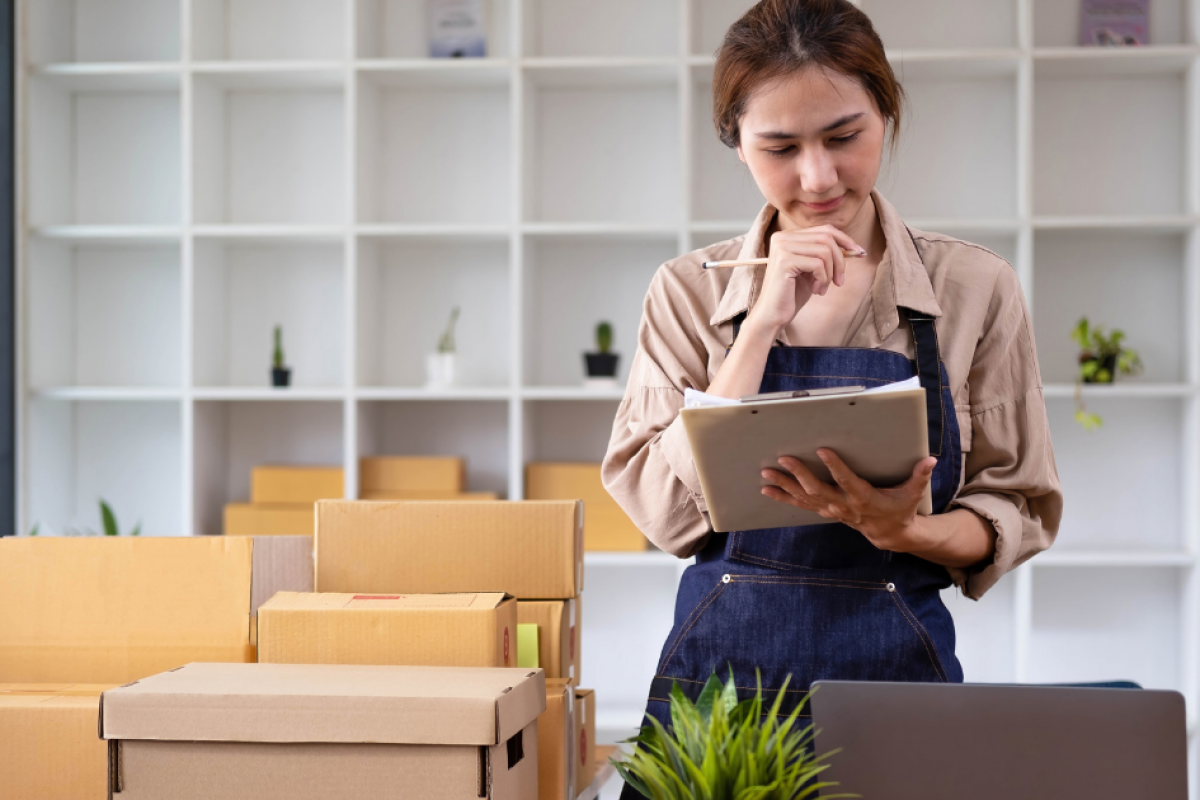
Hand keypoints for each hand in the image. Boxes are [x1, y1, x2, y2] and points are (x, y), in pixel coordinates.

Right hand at [745, 226, 865, 332]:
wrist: (773, 315)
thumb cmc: (793, 294)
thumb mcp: (813, 270)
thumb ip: (826, 255)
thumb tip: (854, 247)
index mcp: (788, 236)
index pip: (824, 230)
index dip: (845, 240)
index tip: (859, 253)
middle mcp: (782, 238)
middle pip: (827, 238)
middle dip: (840, 260)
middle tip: (840, 281)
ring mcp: (782, 248)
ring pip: (824, 251)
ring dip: (830, 273)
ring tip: (824, 288)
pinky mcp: (784, 262)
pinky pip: (817, 264)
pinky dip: (823, 279)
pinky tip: (817, 290)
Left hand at [760, 449, 940, 553]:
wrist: (889, 534)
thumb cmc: (900, 509)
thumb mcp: (912, 494)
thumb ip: (920, 476)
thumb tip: (931, 460)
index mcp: (863, 497)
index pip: (847, 480)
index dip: (835, 466)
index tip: (822, 450)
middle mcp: (844, 505)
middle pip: (817, 489)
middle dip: (799, 474)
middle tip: (784, 458)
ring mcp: (832, 510)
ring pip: (804, 497)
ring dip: (784, 485)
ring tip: (766, 473)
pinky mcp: (825, 511)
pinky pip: (801, 504)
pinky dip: (783, 497)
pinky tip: (767, 490)